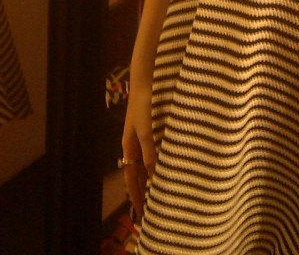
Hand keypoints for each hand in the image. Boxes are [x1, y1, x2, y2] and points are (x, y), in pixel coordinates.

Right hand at [121, 74, 156, 222]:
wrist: (146, 82)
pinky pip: (155, 155)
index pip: (132, 178)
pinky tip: (169, 172)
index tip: (141, 215)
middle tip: (153, 212)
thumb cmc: (144, 106)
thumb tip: (154, 177)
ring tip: (162, 196)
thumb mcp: (146, 131)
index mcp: (129, 147)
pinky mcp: (153, 132)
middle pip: (138, 175)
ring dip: (152, 181)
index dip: (136, 196)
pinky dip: (160, 166)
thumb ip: (150, 152)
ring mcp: (144, 139)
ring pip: (147, 167)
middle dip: (143, 193)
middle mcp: (135, 146)